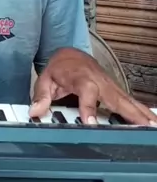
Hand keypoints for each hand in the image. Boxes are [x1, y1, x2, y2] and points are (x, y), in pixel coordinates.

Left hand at [30, 48, 156, 125]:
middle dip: (129, 113)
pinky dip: (141, 111)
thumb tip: (35, 111)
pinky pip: (129, 101)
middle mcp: (99, 82)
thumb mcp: (45, 79)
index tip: (90, 123)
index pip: (87, 93)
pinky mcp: (115, 90)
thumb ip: (41, 96)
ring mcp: (109, 86)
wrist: (71, 54)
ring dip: (141, 113)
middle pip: (116, 98)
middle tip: (142, 127)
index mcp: (81, 78)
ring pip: (127, 100)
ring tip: (153, 127)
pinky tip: (151, 121)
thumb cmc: (60, 67)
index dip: (88, 108)